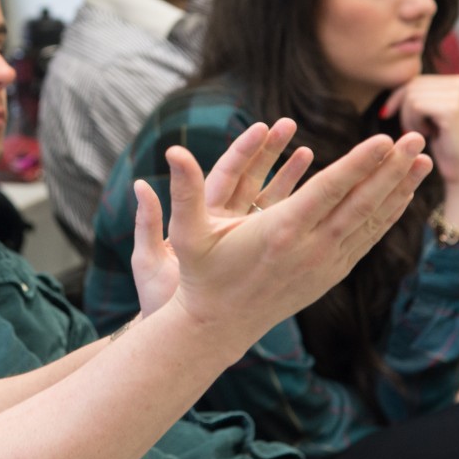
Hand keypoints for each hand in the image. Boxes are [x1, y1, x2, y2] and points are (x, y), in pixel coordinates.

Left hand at [129, 119, 307, 316]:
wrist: (180, 332)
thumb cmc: (161, 298)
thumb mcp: (150, 260)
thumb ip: (148, 222)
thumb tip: (140, 185)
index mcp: (200, 219)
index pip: (225, 176)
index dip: (243, 152)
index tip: (261, 127)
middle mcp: (222, 223)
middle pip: (251, 179)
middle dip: (270, 152)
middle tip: (289, 125)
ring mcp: (241, 239)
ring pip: (268, 201)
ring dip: (287, 177)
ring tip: (310, 153)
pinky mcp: (255, 256)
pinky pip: (279, 228)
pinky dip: (296, 210)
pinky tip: (318, 197)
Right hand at [159, 125, 431, 347]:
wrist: (220, 327)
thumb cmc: (201, 275)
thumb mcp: (187, 234)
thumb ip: (185, 190)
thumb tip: (172, 150)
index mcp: (280, 233)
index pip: (329, 192)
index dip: (359, 164)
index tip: (384, 139)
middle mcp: (310, 249)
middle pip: (360, 203)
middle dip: (390, 170)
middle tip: (415, 140)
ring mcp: (325, 264)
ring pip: (371, 222)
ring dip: (399, 190)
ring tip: (422, 161)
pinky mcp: (331, 273)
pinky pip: (367, 238)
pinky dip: (388, 214)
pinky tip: (403, 195)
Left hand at [382, 74, 458, 225]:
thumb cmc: (442, 143)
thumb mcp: (428, 112)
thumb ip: (416, 94)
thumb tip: (387, 79)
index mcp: (457, 81)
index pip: (414, 79)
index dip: (397, 97)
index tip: (387, 114)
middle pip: (411, 86)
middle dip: (404, 109)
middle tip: (415, 130)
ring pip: (411, 96)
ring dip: (408, 119)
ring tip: (423, 132)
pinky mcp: (452, 109)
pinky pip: (415, 106)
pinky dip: (413, 122)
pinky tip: (427, 134)